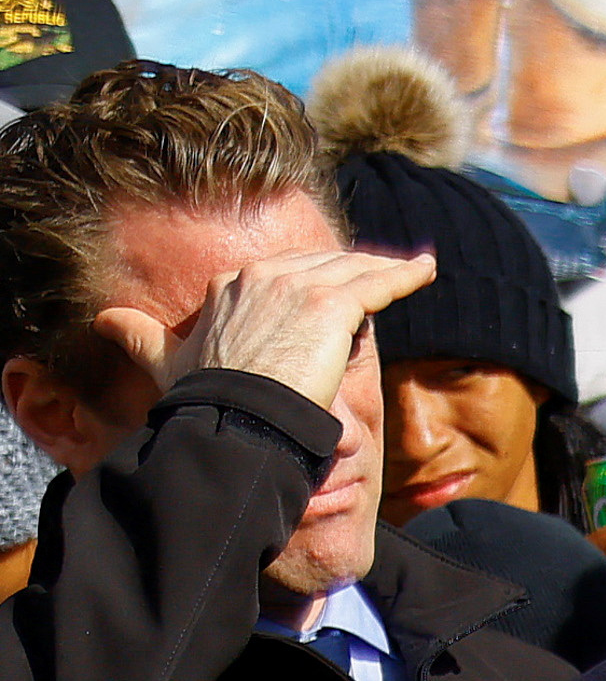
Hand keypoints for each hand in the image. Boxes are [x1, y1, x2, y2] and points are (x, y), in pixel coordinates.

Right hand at [145, 244, 431, 411]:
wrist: (234, 416)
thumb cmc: (203, 397)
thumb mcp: (164, 362)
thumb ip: (138, 337)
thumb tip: (102, 321)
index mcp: (230, 285)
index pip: (285, 271)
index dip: (315, 275)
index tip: (337, 280)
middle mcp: (261, 275)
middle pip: (322, 265)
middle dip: (356, 265)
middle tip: (387, 269)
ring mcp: (297, 286)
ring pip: (353, 269)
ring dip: (387, 267)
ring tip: (416, 268)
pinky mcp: (331, 304)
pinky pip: (377, 283)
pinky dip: (404, 276)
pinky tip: (427, 272)